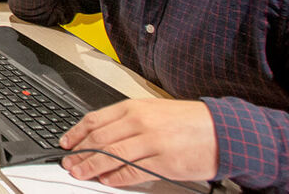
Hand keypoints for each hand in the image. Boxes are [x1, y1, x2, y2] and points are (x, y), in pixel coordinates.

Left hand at [60, 99, 217, 187]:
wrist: (222, 130)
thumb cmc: (188, 120)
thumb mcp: (153, 110)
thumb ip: (127, 120)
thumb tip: (100, 133)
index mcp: (134, 108)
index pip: (95, 119)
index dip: (76, 133)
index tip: (66, 143)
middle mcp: (140, 123)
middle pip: (99, 139)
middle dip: (79, 153)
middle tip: (68, 162)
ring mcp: (151, 143)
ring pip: (111, 156)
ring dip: (91, 166)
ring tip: (80, 172)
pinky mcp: (163, 163)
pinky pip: (133, 172)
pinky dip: (116, 177)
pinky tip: (107, 180)